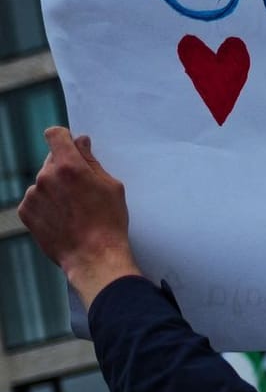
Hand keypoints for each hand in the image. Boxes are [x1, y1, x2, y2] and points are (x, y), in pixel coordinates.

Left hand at [18, 128, 141, 309]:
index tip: (70, 146)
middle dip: (65, 169)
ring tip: (73, 210)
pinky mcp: (26, 211)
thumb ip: (92, 162)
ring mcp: (33, 195)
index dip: (64, 138)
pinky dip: (46, 205)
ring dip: (55, 189)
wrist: (94, 256)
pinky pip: (35, 199)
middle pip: (51, 161)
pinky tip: (63, 218)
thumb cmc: (108, 223)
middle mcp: (46, 177)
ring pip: (44, 182)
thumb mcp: (112, 187)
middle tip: (82, 190)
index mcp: (69, 167)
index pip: (55, 135)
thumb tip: (81, 144)